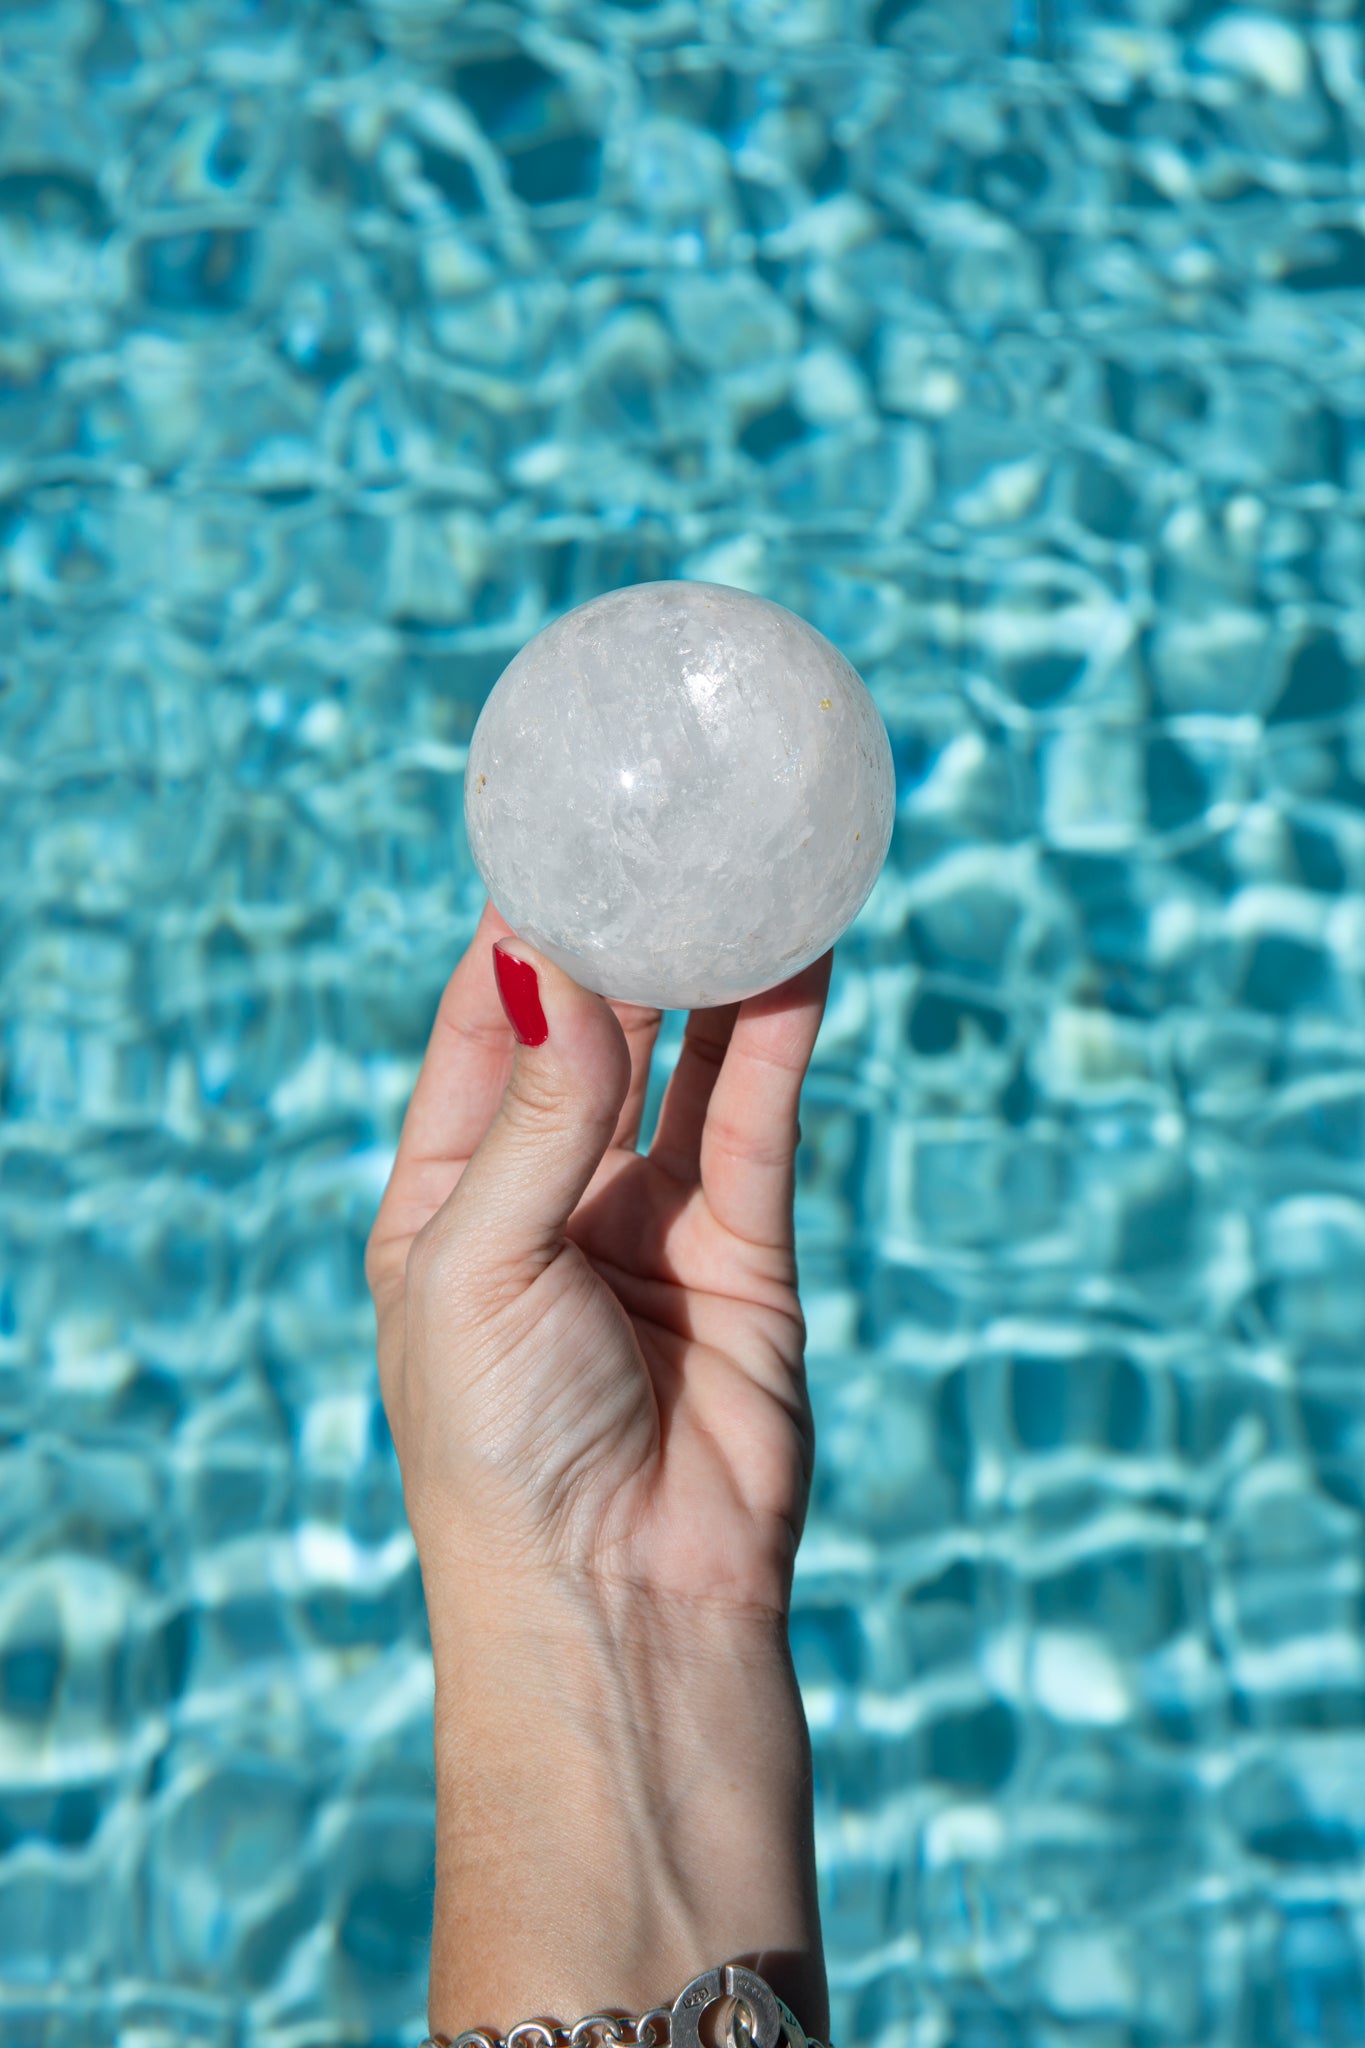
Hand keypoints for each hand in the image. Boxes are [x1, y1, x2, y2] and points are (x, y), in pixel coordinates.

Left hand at [364, 896, 833, 1626]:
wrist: (621, 1607)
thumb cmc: (500, 1452)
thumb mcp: (476, 1269)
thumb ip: (531, 1119)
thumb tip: (547, 965)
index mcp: (445, 1200)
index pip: (476, 1030)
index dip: (513, 937)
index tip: (553, 838)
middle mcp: (546, 1197)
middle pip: (589, 1030)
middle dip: (621, 937)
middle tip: (659, 830)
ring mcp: (649, 1221)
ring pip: (684, 1061)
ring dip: (709, 970)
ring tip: (738, 865)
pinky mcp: (745, 1251)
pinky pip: (758, 1120)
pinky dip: (777, 1037)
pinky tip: (798, 955)